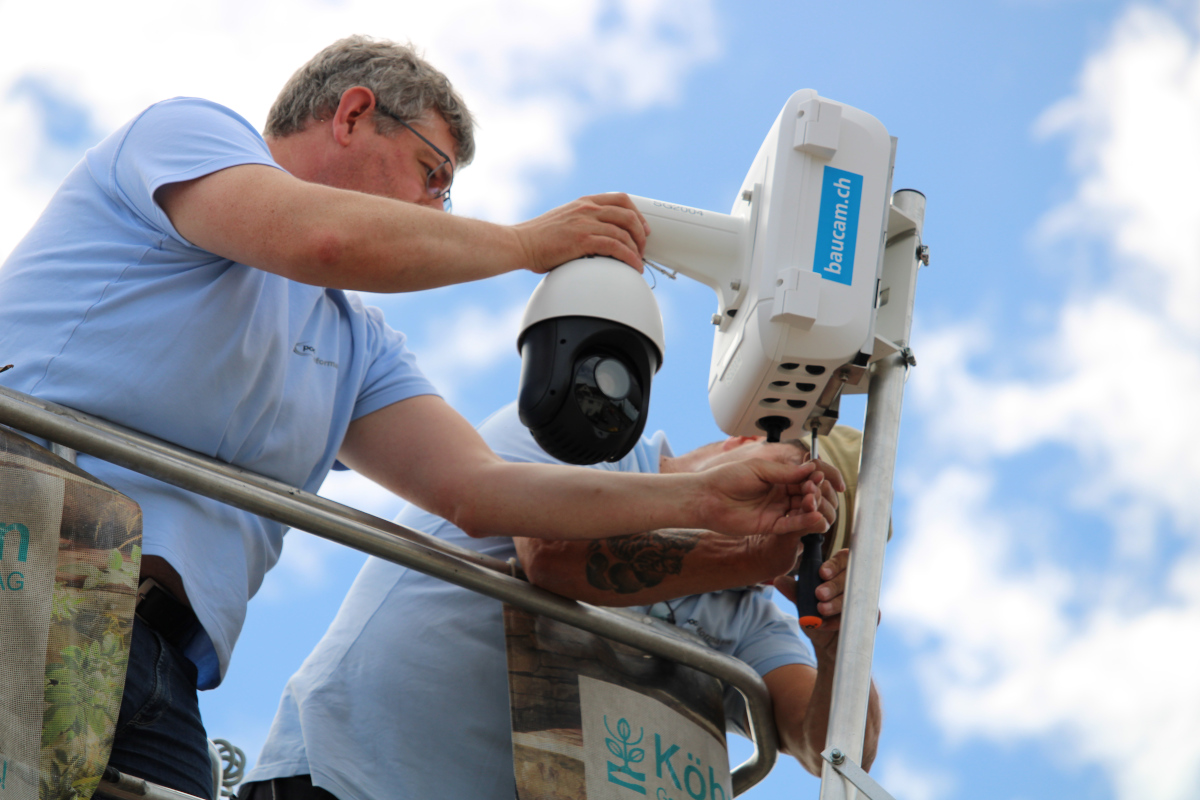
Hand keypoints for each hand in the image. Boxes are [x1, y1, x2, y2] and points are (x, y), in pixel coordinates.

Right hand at [512, 193, 649, 271]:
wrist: (520, 243)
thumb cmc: (538, 238)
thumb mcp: (564, 220)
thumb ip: (582, 222)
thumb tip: (598, 238)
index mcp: (583, 202)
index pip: (620, 199)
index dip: (637, 213)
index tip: (642, 227)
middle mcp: (587, 209)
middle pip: (628, 215)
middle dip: (641, 233)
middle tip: (642, 247)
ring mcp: (585, 223)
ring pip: (624, 232)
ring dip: (636, 249)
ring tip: (638, 261)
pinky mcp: (583, 240)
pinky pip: (616, 247)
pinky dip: (629, 258)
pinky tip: (633, 266)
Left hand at [696, 459, 834, 537]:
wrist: (707, 497)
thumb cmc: (727, 478)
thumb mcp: (759, 469)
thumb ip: (785, 472)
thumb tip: (811, 468)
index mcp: (777, 478)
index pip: (804, 478)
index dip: (814, 478)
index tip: (819, 475)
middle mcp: (779, 495)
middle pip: (806, 495)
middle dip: (814, 492)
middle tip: (814, 488)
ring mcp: (776, 511)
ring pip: (803, 511)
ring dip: (812, 506)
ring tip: (812, 500)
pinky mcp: (770, 526)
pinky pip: (792, 525)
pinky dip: (805, 521)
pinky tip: (813, 516)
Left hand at [773, 549, 874, 651]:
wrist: (827, 645)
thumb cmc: (817, 617)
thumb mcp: (803, 604)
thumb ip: (794, 591)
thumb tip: (778, 580)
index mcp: (839, 573)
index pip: (842, 559)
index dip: (834, 564)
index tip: (822, 572)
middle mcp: (854, 583)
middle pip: (849, 576)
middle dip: (833, 585)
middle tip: (819, 594)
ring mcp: (864, 599)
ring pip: (853, 596)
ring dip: (836, 603)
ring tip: (821, 610)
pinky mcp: (871, 617)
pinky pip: (858, 614)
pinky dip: (840, 620)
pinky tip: (827, 624)